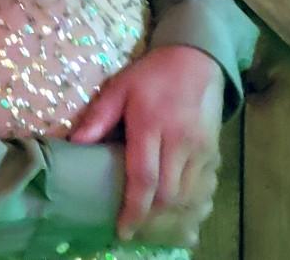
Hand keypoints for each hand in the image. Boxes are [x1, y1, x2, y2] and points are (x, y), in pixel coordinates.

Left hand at [68, 44, 222, 240]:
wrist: (196, 60)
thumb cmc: (151, 76)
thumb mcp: (119, 88)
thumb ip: (98, 117)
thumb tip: (75, 144)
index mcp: (152, 125)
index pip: (145, 178)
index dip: (134, 209)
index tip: (123, 229)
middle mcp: (180, 141)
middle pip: (169, 194)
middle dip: (151, 218)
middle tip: (134, 228)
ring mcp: (201, 148)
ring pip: (188, 196)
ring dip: (171, 216)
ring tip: (151, 225)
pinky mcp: (213, 152)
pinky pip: (203, 187)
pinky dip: (189, 204)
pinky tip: (176, 212)